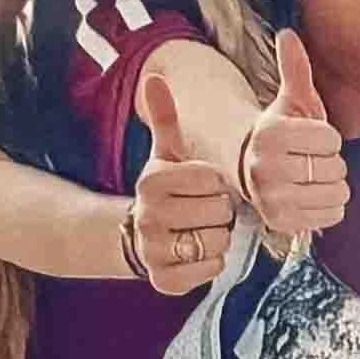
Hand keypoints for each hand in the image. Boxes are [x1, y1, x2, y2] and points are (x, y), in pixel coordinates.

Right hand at [133, 74, 234, 294]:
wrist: (141, 234)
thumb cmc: (168, 188)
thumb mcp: (167, 153)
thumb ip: (165, 118)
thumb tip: (154, 78)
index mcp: (152, 181)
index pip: (213, 180)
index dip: (215, 184)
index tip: (200, 186)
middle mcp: (148, 215)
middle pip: (219, 212)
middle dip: (219, 211)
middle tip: (201, 211)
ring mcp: (154, 250)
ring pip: (218, 241)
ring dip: (218, 237)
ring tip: (198, 229)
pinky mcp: (164, 280)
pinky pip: (211, 268)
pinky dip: (211, 261)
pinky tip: (195, 252)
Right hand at [242, 29, 348, 235]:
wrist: (256, 170)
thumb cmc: (284, 133)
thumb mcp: (292, 100)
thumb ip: (295, 68)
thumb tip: (287, 33)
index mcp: (270, 134)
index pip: (330, 138)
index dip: (330, 137)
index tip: (311, 137)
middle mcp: (265, 168)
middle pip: (334, 168)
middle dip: (331, 163)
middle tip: (310, 159)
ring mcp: (272, 200)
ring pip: (336, 193)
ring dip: (334, 186)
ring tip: (312, 177)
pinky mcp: (282, 223)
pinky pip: (332, 216)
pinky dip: (331, 207)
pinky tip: (312, 195)